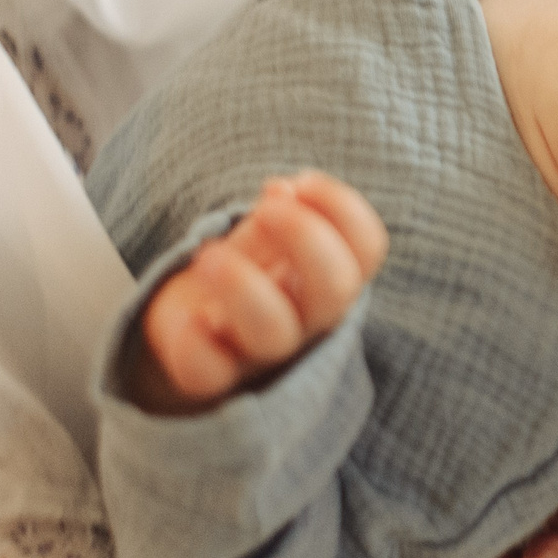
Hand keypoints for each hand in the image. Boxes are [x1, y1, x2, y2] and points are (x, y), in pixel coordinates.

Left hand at [131, 172, 387, 415]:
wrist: (191, 328)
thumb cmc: (242, 272)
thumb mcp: (266, 237)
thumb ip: (280, 213)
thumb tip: (283, 191)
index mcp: (329, 281)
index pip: (367, 249)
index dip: (344, 209)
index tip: (301, 182)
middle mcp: (306, 320)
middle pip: (336, 289)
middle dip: (305, 235)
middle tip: (264, 210)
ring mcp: (259, 352)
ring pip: (273, 332)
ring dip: (243, 284)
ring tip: (209, 254)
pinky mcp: (210, 375)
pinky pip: (209, 373)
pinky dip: (197, 346)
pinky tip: (191, 320)